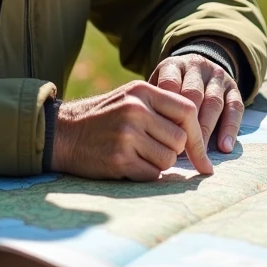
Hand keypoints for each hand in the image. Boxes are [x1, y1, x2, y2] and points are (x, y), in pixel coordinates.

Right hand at [51, 80, 213, 179]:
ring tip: (137, 154)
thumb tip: (200, 137)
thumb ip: (162, 109)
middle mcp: (136, 110)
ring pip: (168, 160)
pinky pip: (151, 175)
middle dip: (173, 151)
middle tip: (152, 149)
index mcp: (143, 91)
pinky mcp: (118, 159)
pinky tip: (127, 165)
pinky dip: (145, 175)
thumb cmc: (103, 117)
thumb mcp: (130, 98)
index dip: (198, 136)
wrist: (62, 133)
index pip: (188, 111)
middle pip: (179, 140)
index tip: (204, 158)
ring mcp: (127, 135)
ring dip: (158, 164)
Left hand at [152, 52, 243, 156]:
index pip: (170, 85)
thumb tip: (148, 137)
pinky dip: (230, 128)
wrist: (197, 67)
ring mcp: (217, 76)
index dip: (167, 111)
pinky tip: (224, 147)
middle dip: (187, 124)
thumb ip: (153, 105)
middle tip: (180, 150)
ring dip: (207, 129)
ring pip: (214, 102)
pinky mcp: (234, 87)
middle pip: (193, 94)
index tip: (162, 136)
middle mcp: (196, 67)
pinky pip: (235, 107)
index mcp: (173, 66)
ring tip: (200, 153)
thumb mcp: (157, 86)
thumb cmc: (170, 88)